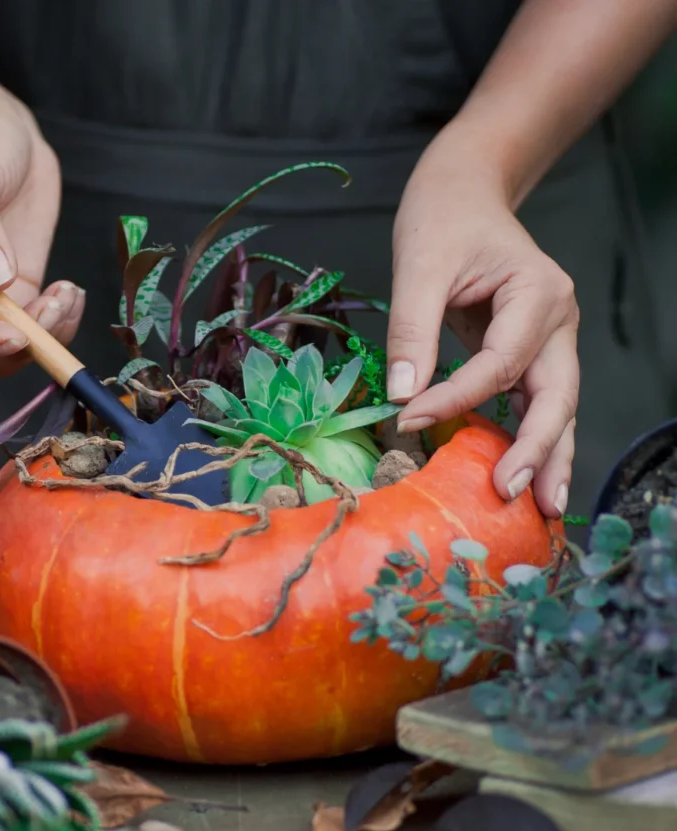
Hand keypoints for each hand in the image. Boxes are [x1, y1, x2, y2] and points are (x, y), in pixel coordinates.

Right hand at [0, 88, 83, 376]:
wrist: (2, 129)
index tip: (14, 336)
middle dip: (15, 347)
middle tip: (52, 309)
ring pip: (9, 351)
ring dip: (45, 337)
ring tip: (67, 293)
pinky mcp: (18, 294)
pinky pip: (38, 330)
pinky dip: (61, 322)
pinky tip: (72, 292)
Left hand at [386, 132, 578, 519]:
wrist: (463, 193)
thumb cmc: (444, 220)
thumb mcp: (420, 265)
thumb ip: (412, 330)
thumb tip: (403, 398)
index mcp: (539, 293)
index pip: (502, 363)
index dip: (458, 398)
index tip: (409, 421)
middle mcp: (556, 320)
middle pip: (556, 395)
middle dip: (539, 448)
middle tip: (516, 495)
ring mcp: (549, 340)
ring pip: (555, 407)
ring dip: (549, 456)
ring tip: (543, 508)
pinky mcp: (529, 354)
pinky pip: (533, 402)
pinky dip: (529, 440)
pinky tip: (522, 476)